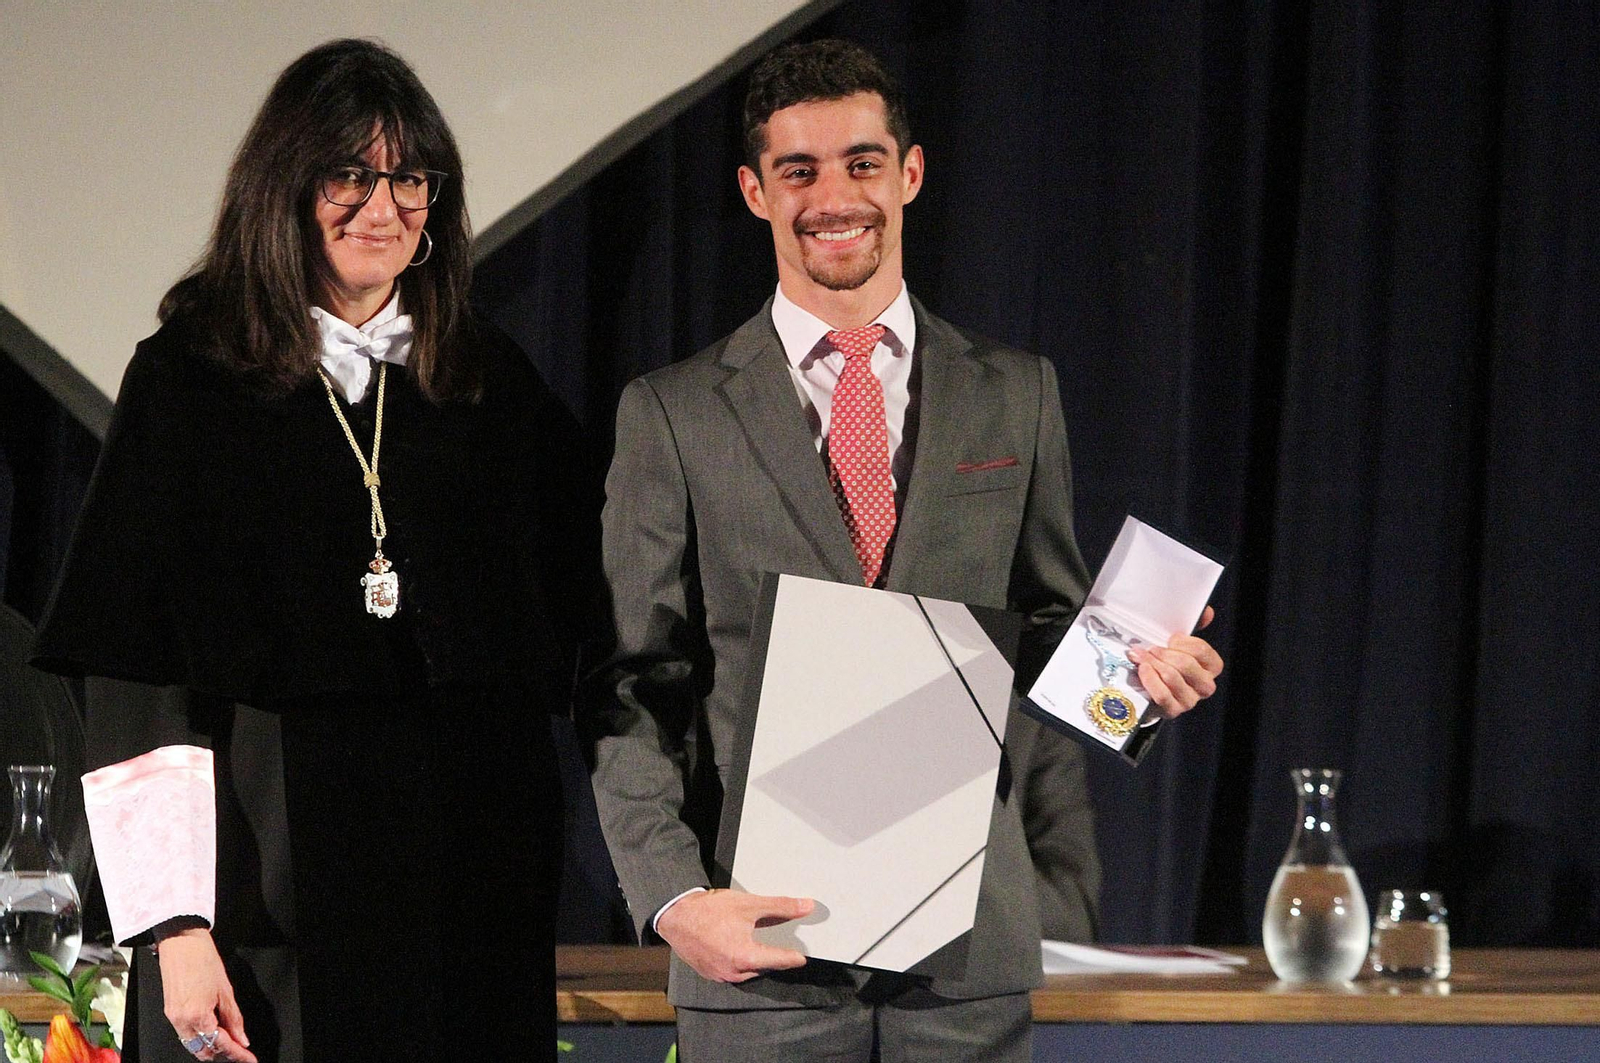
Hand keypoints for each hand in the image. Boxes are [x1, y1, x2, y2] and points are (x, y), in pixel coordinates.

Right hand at [155, 928, 256, 1062]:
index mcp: (198, 1015)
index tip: (248, 1058)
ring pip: (193, 1044)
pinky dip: (199, 1035)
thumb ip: (234, 1018)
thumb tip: (242, 1039)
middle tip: (240, 1047)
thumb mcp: (225, 990)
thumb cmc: (203, 960)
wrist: (181, 943)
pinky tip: (212, 1027)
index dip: (237, 1054)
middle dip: (223, 1051)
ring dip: (210, 1045)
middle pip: (204, 1050)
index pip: (220, 1044)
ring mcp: (173, 1018)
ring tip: (228, 1036)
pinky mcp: (169, 1012)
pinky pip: (185, 1034)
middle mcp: (182, 1021)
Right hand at [655, 888, 813, 982]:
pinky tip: (738, 946)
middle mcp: (734, 972)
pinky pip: (733, 970)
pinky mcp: (711, 974)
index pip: (780, 960)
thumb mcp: (749, 905)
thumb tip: (805, 907)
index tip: (802, 957)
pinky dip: (740, 960)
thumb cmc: (709, 910)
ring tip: (756, 943)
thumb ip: (780, 907)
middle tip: (781, 944)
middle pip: (764, 966)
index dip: (793, 957)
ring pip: (749, 970)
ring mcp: (721, 976)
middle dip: (773, 955)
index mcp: (746, 957)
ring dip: (756, 958)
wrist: (676, 916)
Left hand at [1128, 605, 1223, 719]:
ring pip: (1172, 678)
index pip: (1202, 651)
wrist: (1149, 689)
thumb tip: (1207, 611)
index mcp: (1211, 667)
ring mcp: (1189, 701)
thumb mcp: (1178, 644)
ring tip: (1140, 656)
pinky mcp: (1172, 711)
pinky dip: (1150, 679)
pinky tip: (1142, 670)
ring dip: (1153, 664)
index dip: (1183, 642)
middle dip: (1163, 653)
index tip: (1169, 639)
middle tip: (1149, 648)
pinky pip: (1162, 695)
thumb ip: (1194, 625)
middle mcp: (1204, 686)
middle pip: (1186, 664)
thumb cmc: (1166, 661)